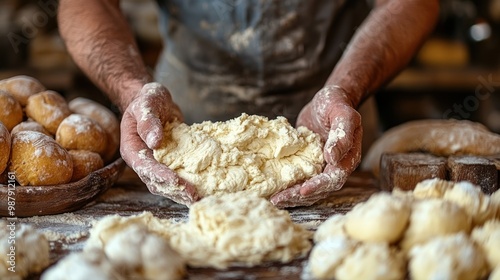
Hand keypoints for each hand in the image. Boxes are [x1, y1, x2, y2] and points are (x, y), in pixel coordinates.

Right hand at [120, 82, 199, 205]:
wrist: (156, 102)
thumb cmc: (148, 100)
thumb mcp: (146, 103)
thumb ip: (148, 121)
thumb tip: (154, 142)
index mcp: (132, 150)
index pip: (146, 168)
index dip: (161, 176)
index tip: (177, 182)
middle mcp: (143, 162)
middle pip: (157, 182)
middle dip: (175, 191)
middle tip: (193, 197)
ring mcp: (156, 165)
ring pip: (168, 185)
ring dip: (183, 193)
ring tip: (200, 199)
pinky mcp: (170, 164)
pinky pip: (179, 177)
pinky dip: (190, 184)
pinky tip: (205, 190)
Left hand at [270, 85, 361, 206]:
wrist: (329, 100)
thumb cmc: (337, 105)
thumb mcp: (343, 115)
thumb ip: (342, 135)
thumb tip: (333, 157)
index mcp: (347, 158)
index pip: (333, 178)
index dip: (318, 186)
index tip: (302, 190)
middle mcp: (335, 167)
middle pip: (319, 189)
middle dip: (299, 196)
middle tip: (279, 199)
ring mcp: (321, 167)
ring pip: (308, 188)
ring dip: (292, 196)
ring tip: (274, 199)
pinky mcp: (308, 164)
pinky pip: (299, 179)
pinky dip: (288, 186)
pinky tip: (274, 189)